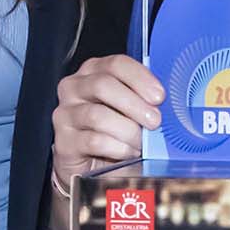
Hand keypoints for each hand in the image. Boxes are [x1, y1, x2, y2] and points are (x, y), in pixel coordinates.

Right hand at [52, 54, 162, 190]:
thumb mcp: (131, 109)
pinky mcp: (63, 142)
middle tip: (155, 121)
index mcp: (94, 71)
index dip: (140, 78)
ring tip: (142, 142)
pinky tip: (129, 152)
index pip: (116, 64)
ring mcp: (65, 114)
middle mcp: (74, 87)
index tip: (159, 96)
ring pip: (98, 115)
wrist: (94, 165)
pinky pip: (93, 141)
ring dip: (128, 130)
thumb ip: (144, 98)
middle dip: (135, 104)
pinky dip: (118, 148)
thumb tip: (165, 101)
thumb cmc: (116, 130)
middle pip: (103, 85)